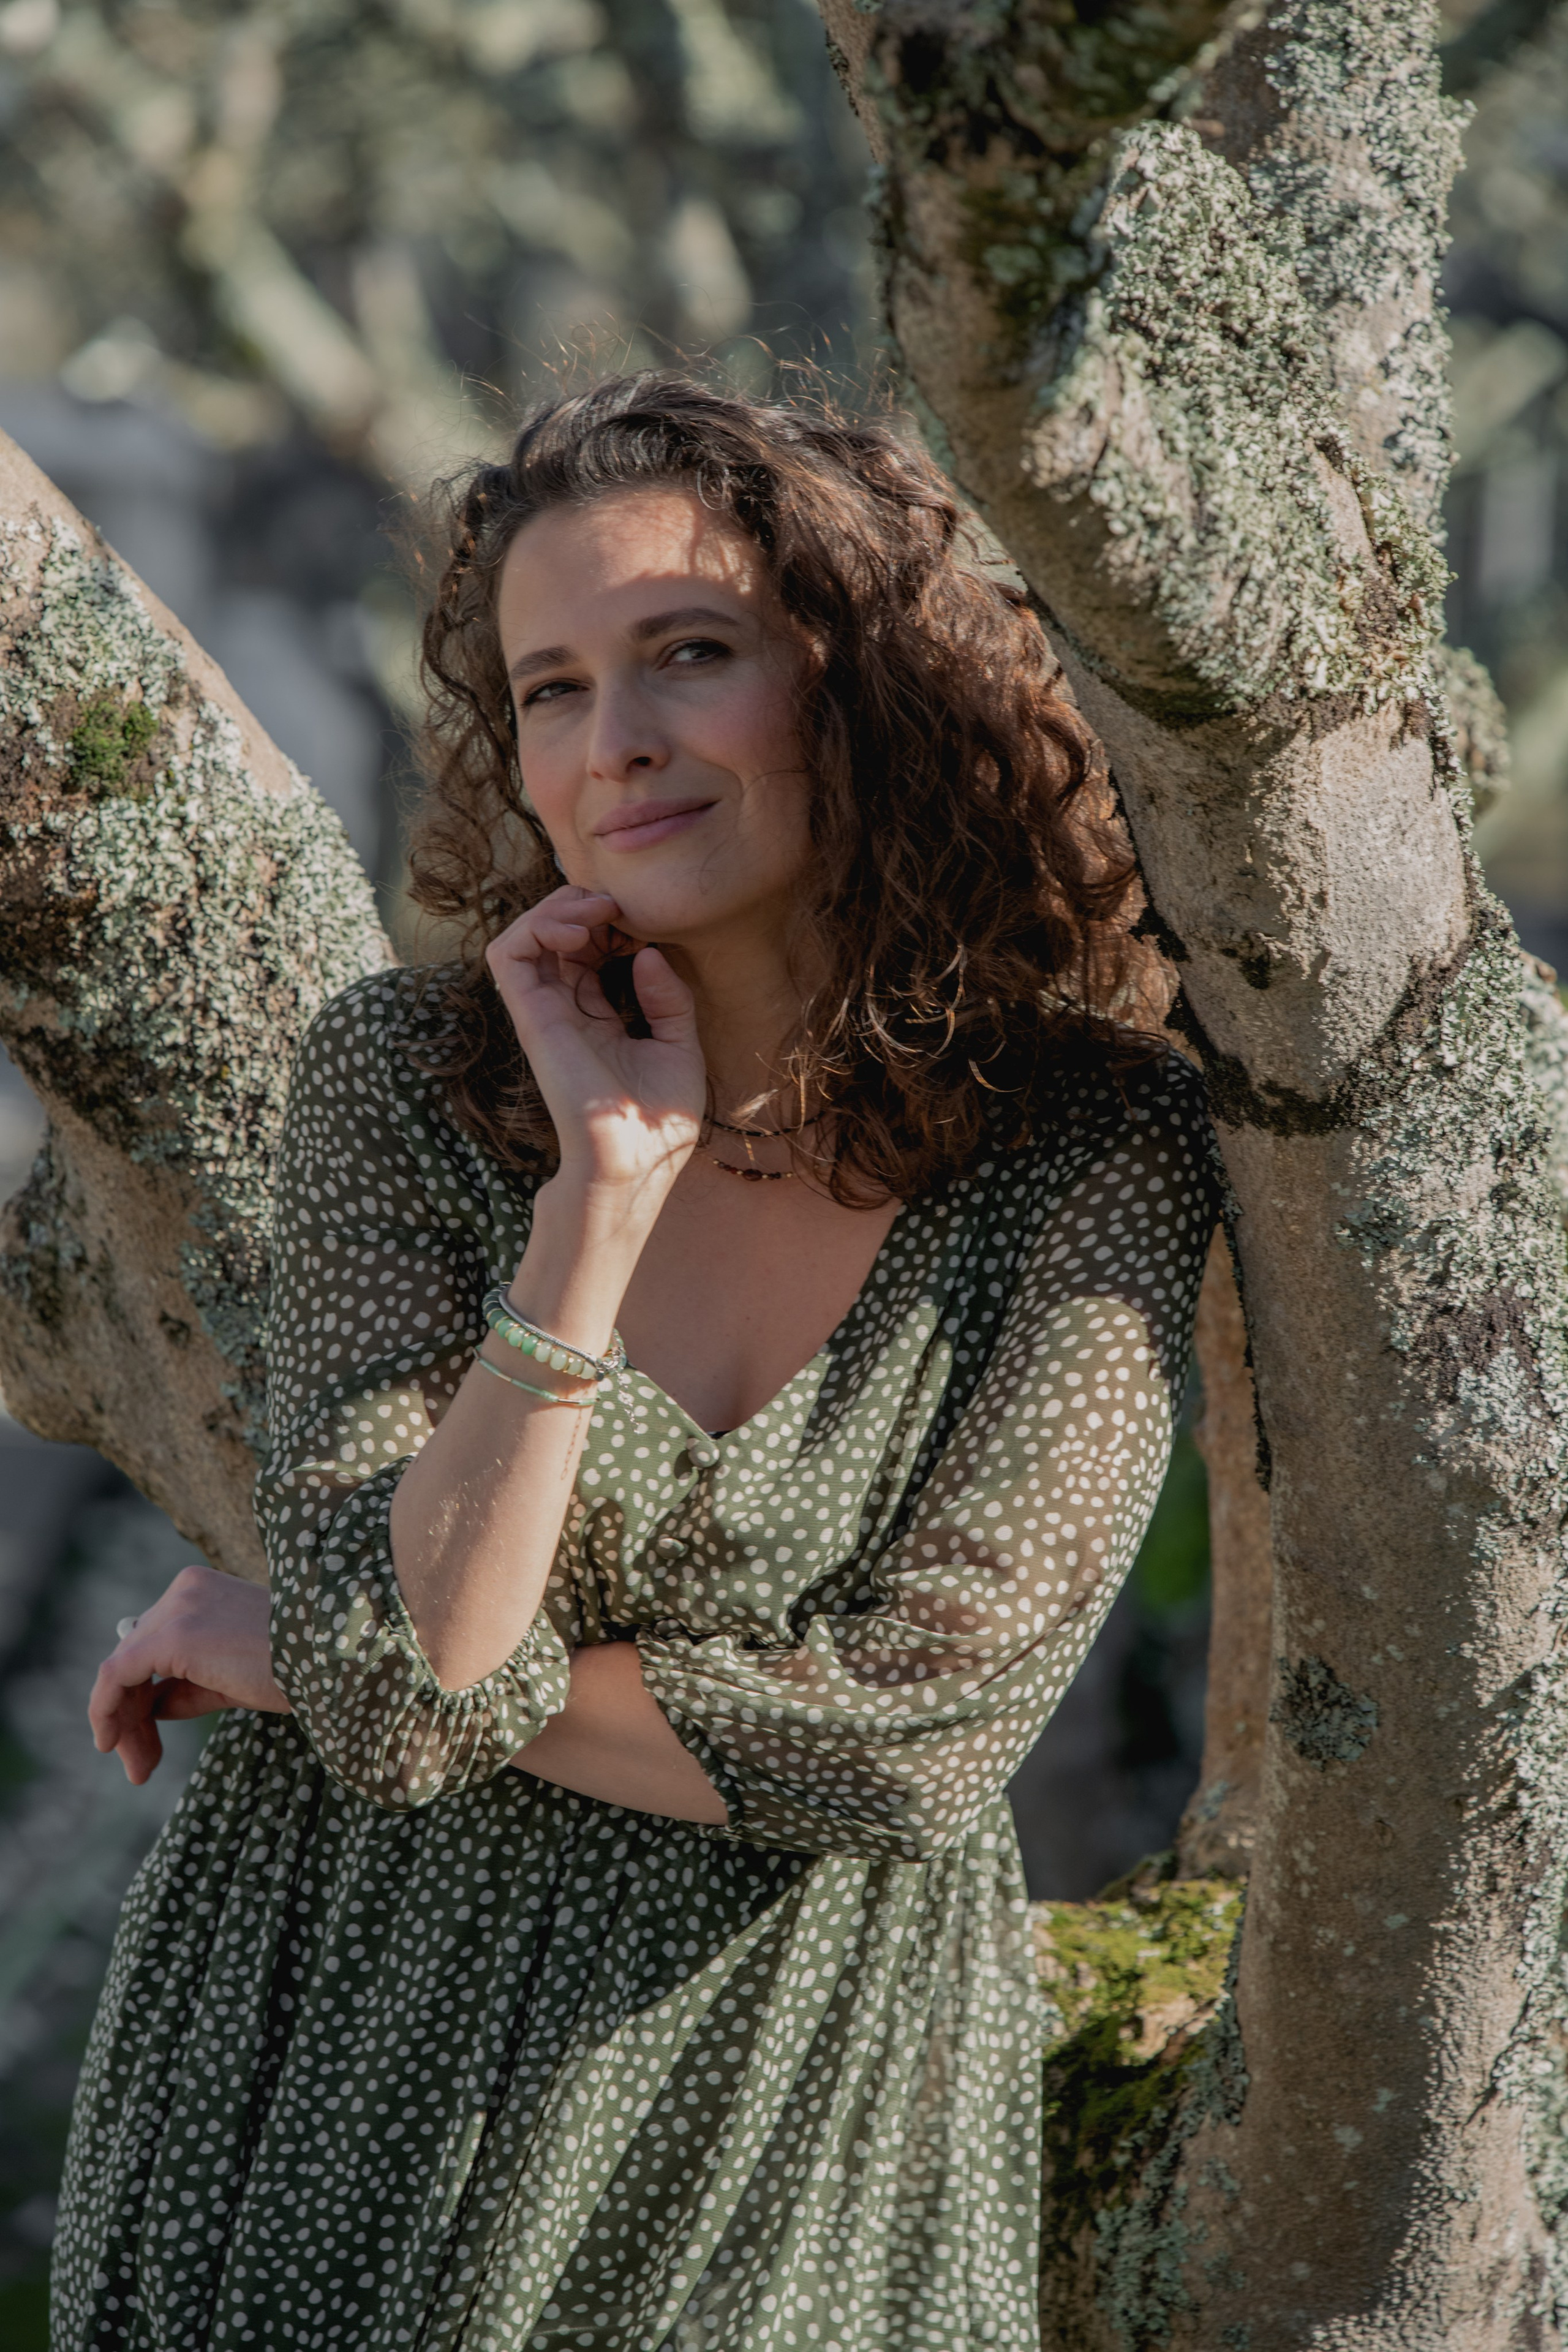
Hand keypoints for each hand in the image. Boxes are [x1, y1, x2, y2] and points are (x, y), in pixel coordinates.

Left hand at [89, 1563, 290, 1785]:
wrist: (330, 1662)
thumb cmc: (295, 1669)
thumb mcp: (231, 1676)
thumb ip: (187, 1685)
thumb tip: (149, 1707)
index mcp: (200, 1590)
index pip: (151, 1645)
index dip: (140, 1697)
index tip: (147, 1743)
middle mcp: (184, 1590)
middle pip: (133, 1659)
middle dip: (130, 1716)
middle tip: (139, 1766)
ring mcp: (178, 1609)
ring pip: (122, 1670)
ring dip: (123, 1723)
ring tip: (138, 1769)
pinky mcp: (173, 1635)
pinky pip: (116, 1675)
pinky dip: (105, 1709)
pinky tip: (111, 1742)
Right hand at [485, 886, 704, 1210]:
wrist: (636, 1159)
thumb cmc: (659, 1119)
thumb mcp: (679, 1046)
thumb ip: (668, 999)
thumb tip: (647, 952)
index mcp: (597, 1018)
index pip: (587, 951)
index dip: (611, 924)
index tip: (645, 924)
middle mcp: (565, 1012)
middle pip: (554, 935)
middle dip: (584, 905)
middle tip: (619, 907)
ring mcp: (544, 1013)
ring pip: (525, 935)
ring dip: (558, 908)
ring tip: (597, 910)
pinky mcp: (531, 1017)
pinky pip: (509, 954)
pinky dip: (536, 925)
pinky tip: (579, 929)